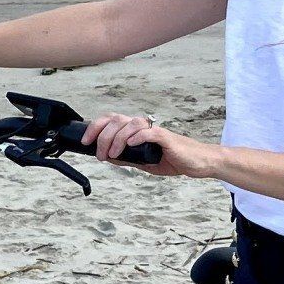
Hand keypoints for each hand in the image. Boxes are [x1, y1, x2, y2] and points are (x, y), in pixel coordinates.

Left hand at [79, 114, 208, 178]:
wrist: (197, 163)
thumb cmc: (173, 159)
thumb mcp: (144, 162)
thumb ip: (127, 158)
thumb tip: (108, 157)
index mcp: (136, 130)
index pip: (111, 121)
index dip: (95, 128)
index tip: (86, 142)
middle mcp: (143, 127)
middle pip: (116, 120)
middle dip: (102, 136)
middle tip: (100, 154)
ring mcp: (154, 131)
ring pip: (129, 124)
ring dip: (116, 139)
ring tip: (112, 154)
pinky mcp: (166, 137)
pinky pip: (149, 132)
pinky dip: (137, 137)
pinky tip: (130, 145)